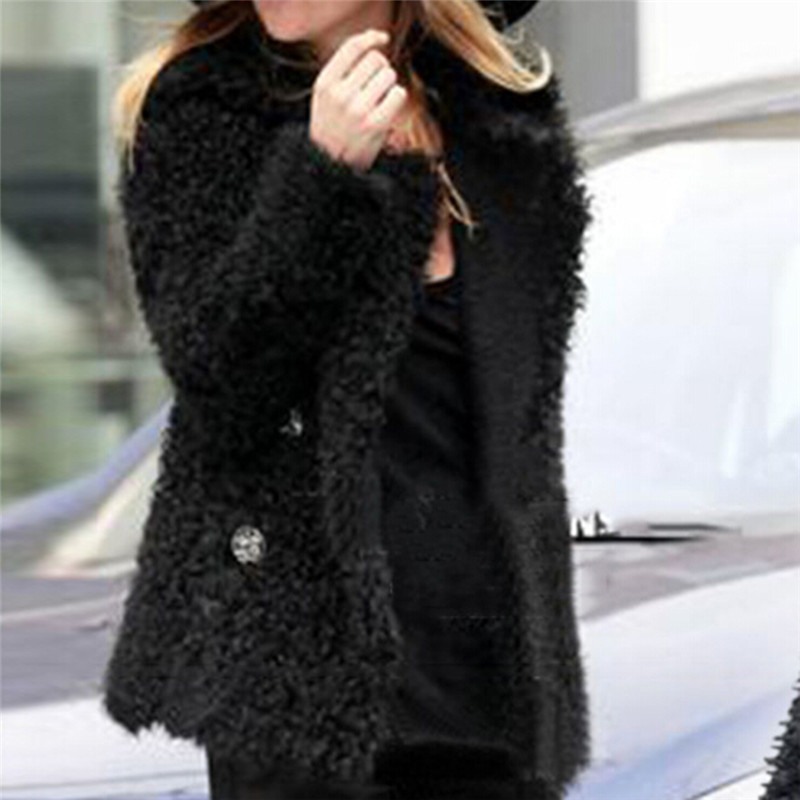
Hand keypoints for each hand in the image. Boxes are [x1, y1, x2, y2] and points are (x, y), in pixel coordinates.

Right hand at [309, 29, 409, 171]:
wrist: (329, 168)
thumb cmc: (332, 129)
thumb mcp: (325, 98)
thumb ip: (343, 71)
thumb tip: (375, 41)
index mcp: (324, 84)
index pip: (352, 47)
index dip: (371, 38)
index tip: (382, 38)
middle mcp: (339, 95)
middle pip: (376, 60)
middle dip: (381, 69)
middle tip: (376, 87)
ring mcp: (357, 109)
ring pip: (388, 75)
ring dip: (389, 85)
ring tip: (379, 102)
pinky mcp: (375, 124)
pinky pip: (398, 94)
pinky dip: (397, 99)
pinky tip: (388, 110)